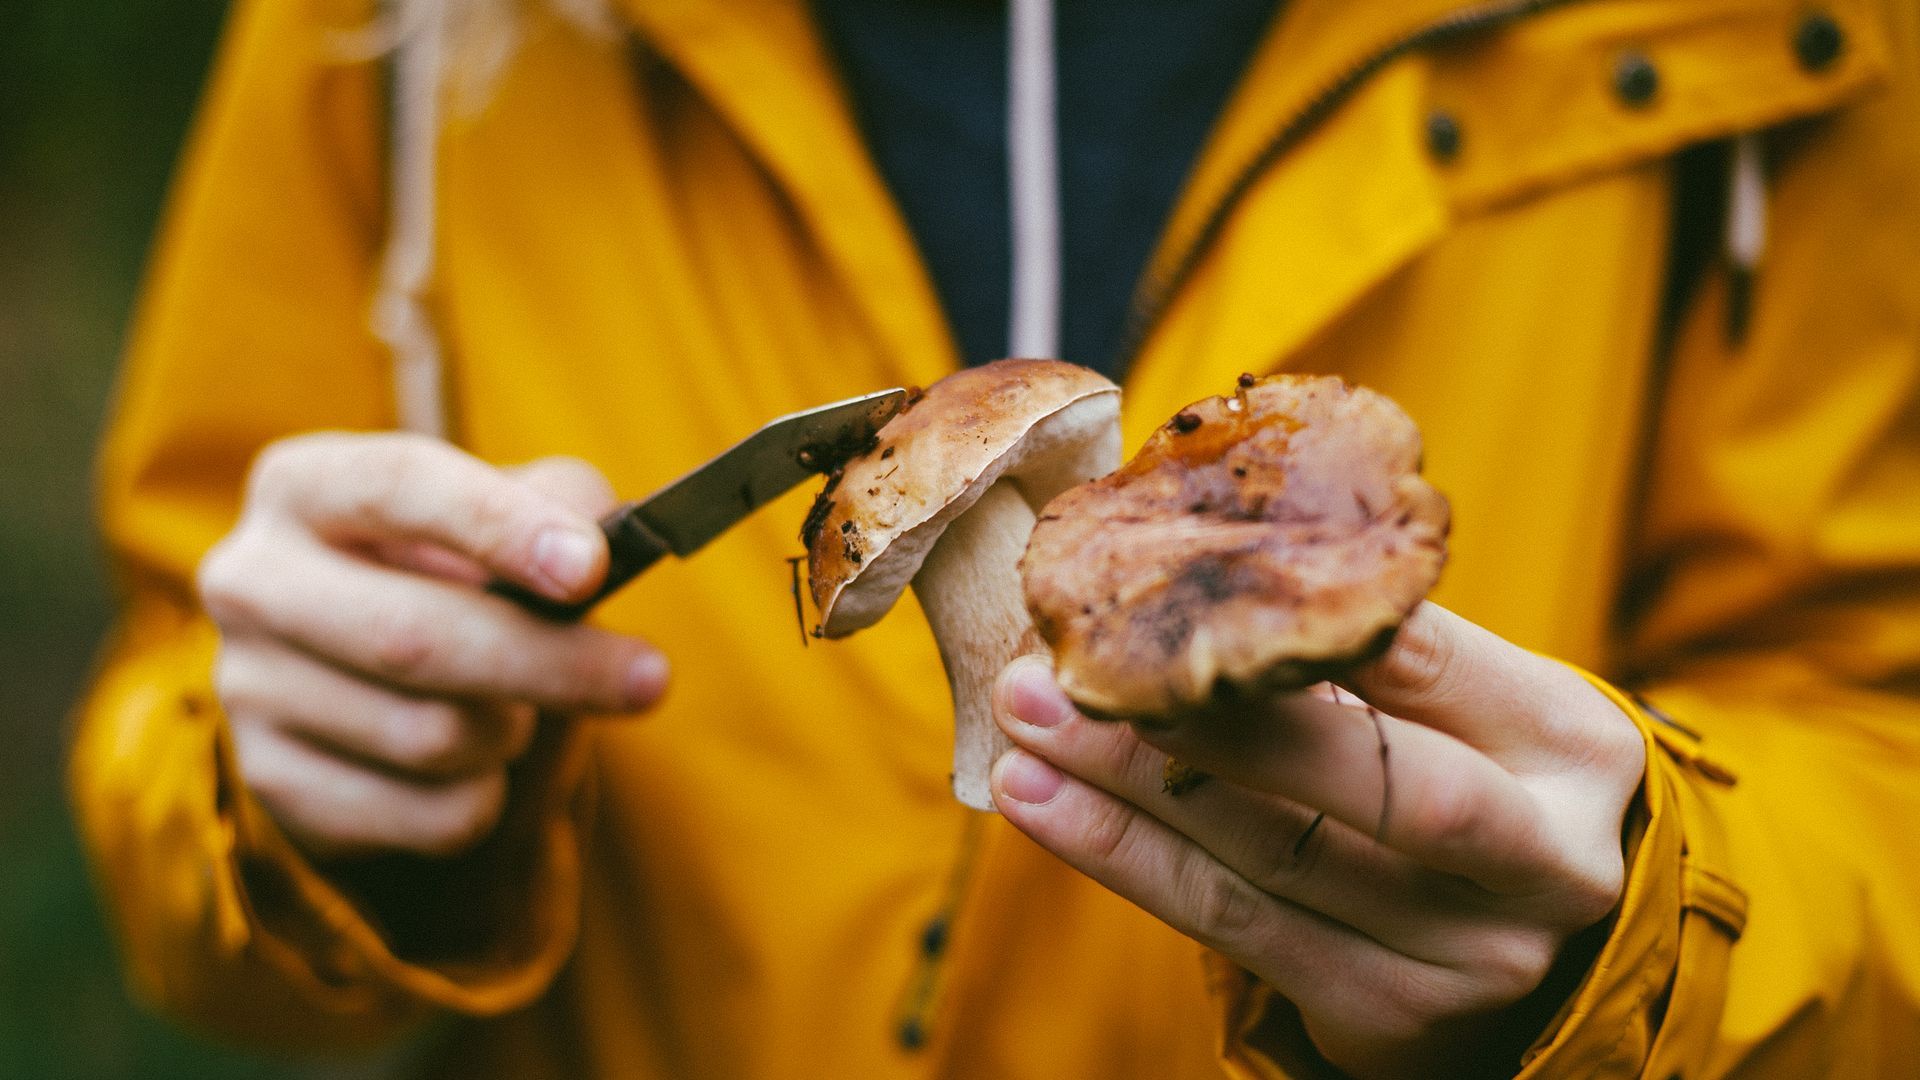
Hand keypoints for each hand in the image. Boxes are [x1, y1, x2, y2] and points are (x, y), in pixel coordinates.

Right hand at [199, 432, 668, 859]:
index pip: (399, 487)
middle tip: (651, 679)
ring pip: (429, 736)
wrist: (376, 684)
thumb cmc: (461, 573)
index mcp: (305, 483)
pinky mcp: (272, 783)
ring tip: (519, 709)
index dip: (500, 526)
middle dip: (550, 663)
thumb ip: (560, 504)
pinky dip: (486, 798)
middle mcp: (252, 578)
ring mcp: (247, 687)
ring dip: (514, 731)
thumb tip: (597, 541)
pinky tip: (478, 767)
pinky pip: (425, 815)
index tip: (592, 570)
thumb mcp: (507, 512)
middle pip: (413, 636)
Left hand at [990, 603, 1644, 1079]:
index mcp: (1573, 741)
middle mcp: (1547, 860)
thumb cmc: (1481, 779)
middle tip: (1080, 667)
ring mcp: (1470, 956)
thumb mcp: (1476, 706)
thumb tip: (1199, 558)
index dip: (1299, 622)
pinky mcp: (1387, 1014)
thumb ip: (1375, 650)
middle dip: (1213, 725)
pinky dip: (1123, 857)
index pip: (1431, 660)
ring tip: (1024, 718)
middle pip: (1373, 785)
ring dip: (1125, 788)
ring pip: (1272, 858)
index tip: (1173, 574)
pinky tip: (1040, 800)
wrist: (1538, 952)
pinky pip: (1231, 927)